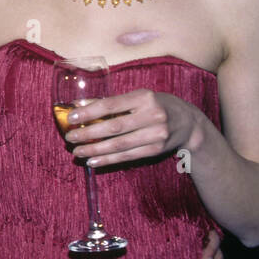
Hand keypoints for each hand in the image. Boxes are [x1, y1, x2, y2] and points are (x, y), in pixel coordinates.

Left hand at [65, 89, 203, 167]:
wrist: (188, 123)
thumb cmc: (156, 105)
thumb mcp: (138, 97)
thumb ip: (113, 102)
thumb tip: (80, 106)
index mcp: (144, 97)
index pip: (111, 105)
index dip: (89, 112)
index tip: (71, 118)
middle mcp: (152, 115)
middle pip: (114, 127)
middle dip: (88, 134)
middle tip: (70, 137)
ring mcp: (156, 134)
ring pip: (119, 145)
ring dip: (95, 150)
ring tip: (77, 152)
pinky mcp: (156, 150)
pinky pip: (127, 156)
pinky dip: (108, 160)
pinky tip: (93, 161)